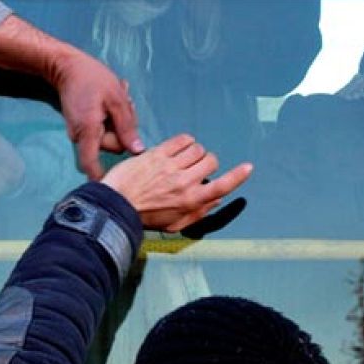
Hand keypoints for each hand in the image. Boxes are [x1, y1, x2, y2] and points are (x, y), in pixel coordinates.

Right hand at [48, 48, 143, 179]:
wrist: (67, 66)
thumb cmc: (92, 79)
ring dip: (118, 120)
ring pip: (109, 135)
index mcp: (88, 131)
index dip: (102, 177)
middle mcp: (81, 136)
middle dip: (124, 129)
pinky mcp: (82, 125)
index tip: (115, 187)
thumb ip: (127, 126)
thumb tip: (138, 151)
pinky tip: (112, 99)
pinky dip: (110, 117)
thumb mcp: (116, 98)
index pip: (91, 164)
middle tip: (128, 104)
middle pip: (111, 145)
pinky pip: (102, 128)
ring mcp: (80, 131)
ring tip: (120, 97)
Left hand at [101, 134, 251, 232]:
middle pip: (211, 160)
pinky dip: (185, 141)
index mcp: (191, 201)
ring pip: (197, 148)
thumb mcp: (175, 224)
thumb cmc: (144, 217)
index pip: (223, 185)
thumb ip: (199, 212)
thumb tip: (217, 199)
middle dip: (208, 163)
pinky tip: (179, 148)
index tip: (248, 167)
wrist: (115, 204)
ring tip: (184, 159)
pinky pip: (182, 139)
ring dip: (195, 152)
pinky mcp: (158, 153)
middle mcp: (184, 181)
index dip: (238, 176)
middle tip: (196, 168)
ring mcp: (171, 165)